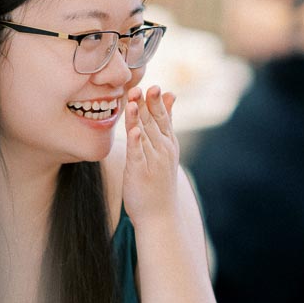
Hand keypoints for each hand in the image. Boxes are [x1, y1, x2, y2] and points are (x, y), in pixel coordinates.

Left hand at [122, 85, 178, 226]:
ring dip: (138, 116)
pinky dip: (136, 141)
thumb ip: (165, 123)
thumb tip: (170, 96)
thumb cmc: (159, 183)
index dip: (157, 101)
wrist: (160, 216)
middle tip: (142, 86)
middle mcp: (163, 150)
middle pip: (154, 121)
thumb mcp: (166, 149)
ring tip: (133, 100)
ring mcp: (153, 161)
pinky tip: (134, 130)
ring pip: (144, 133)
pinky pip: (137, 153)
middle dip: (148, 103)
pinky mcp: (140, 172)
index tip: (152, 86)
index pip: (163, 117)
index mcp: (169, 143)